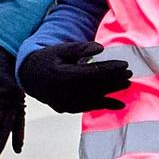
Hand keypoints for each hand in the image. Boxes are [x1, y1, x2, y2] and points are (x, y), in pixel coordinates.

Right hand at [18, 40, 132, 113]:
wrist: (29, 77)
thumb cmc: (47, 59)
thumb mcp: (60, 49)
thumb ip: (80, 48)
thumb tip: (100, 48)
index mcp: (64, 76)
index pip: (93, 74)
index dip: (111, 70)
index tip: (125, 65)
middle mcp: (66, 93)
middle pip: (96, 87)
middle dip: (115, 80)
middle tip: (130, 74)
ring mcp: (66, 103)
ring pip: (95, 98)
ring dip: (112, 93)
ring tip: (127, 86)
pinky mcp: (68, 109)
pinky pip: (89, 107)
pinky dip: (104, 105)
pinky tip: (118, 104)